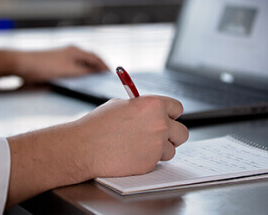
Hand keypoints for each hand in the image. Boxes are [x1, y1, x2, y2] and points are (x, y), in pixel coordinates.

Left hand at [14, 46, 108, 81]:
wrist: (22, 64)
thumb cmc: (44, 66)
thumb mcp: (69, 71)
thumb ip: (85, 72)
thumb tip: (97, 72)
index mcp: (76, 51)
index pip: (95, 58)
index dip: (104, 66)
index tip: (110, 73)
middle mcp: (70, 51)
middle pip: (89, 59)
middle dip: (98, 66)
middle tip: (104, 76)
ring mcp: (63, 56)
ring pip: (81, 62)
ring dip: (89, 69)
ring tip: (94, 78)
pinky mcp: (56, 62)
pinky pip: (73, 66)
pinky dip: (79, 71)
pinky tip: (78, 79)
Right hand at [73, 96, 188, 176]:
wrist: (84, 147)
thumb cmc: (98, 125)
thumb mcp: (120, 105)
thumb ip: (142, 108)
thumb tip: (152, 112)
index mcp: (153, 105)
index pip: (177, 108)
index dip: (171, 114)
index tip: (167, 118)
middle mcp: (160, 124)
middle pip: (182, 132)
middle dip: (172, 135)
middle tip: (161, 136)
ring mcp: (156, 145)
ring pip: (172, 150)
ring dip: (161, 150)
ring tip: (140, 147)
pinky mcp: (150, 163)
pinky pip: (157, 162)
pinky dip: (148, 160)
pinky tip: (132, 155)